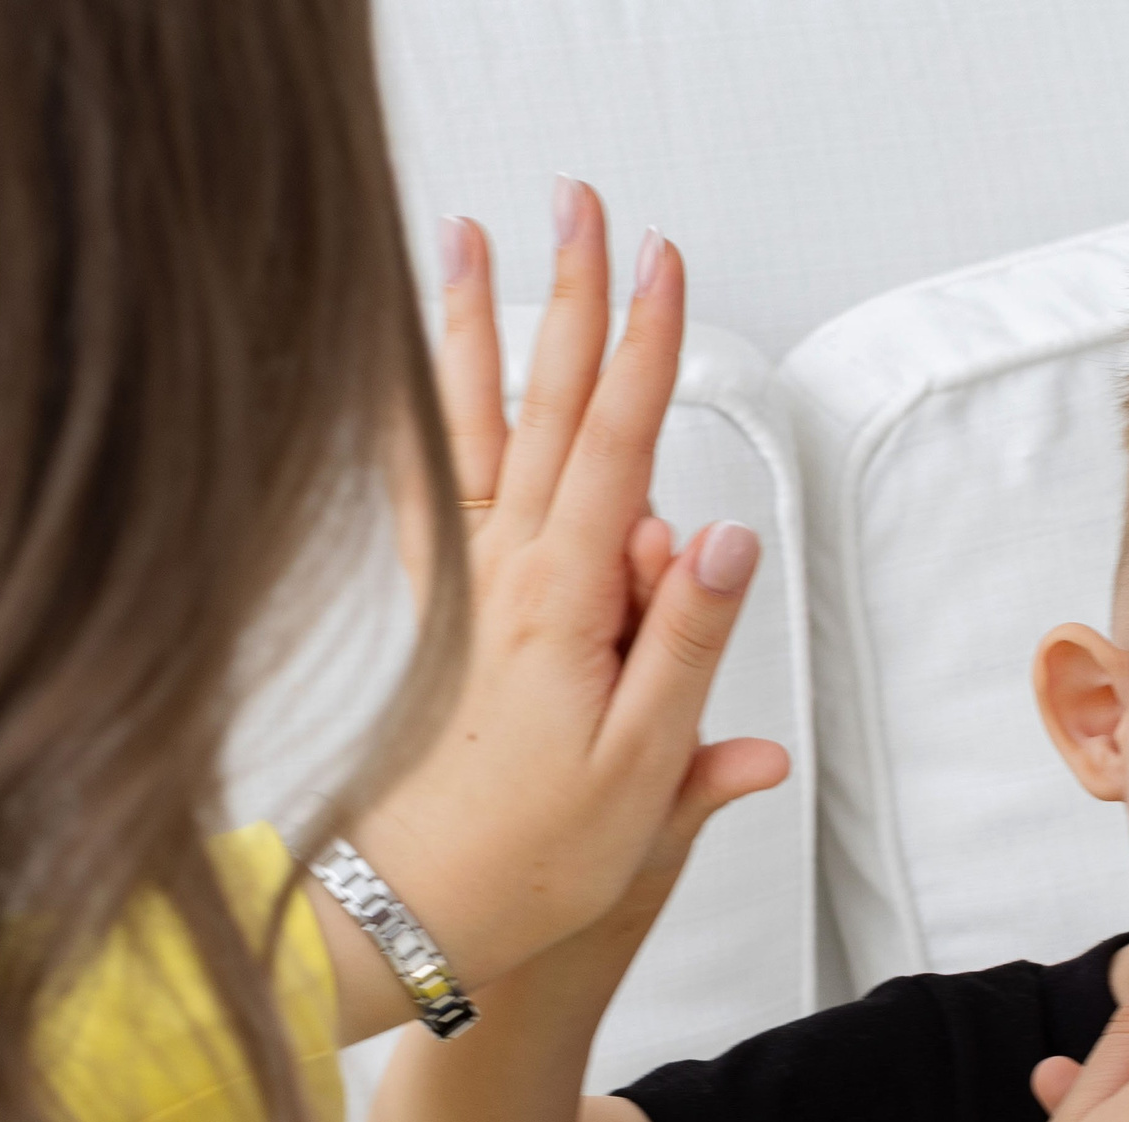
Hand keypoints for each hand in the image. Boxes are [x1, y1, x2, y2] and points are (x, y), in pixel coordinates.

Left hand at [335, 182, 786, 1037]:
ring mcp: (465, 586)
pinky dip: (408, 422)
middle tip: (579, 204)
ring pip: (471, 428)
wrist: (410, 909)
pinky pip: (418, 491)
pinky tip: (402, 379)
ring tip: (465, 242)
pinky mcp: (438, 613)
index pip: (618, 444)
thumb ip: (686, 645)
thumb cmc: (529, 855)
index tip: (661, 262)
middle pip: (547, 405)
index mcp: (566, 604)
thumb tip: (727, 537)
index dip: (646, 347)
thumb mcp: (640, 769)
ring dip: (473, 327)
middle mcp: (506, 576)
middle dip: (571, 296)